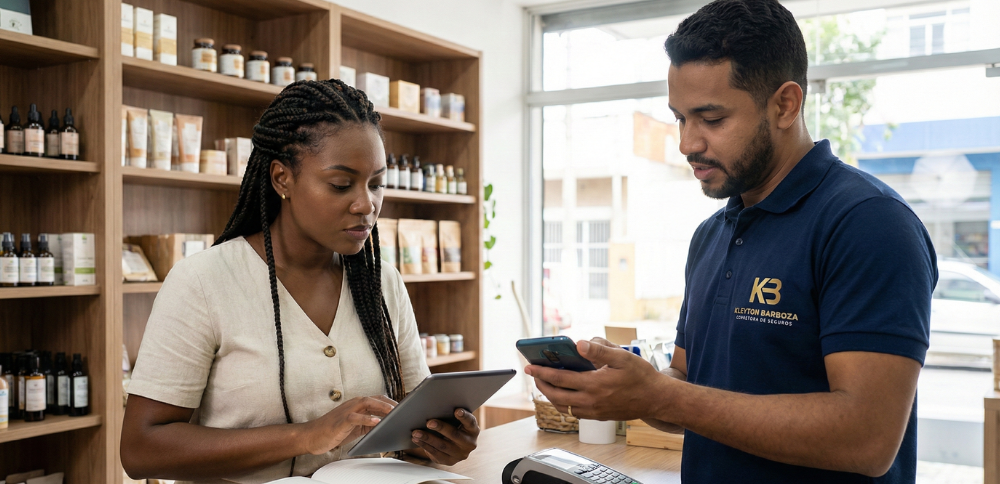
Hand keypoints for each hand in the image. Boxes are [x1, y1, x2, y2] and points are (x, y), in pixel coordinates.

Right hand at [300, 396, 395, 454]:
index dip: (391, 402)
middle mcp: (353, 404)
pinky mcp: (341, 420)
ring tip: (394, 412)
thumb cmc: (335, 432)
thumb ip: (370, 424)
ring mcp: (347, 411)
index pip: (378, 399)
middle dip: (390, 403)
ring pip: (366, 403)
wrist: (313, 436)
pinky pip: (355, 417)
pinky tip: (376, 421)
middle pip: (375, 399)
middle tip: (404, 410)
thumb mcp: (356, 428)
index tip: (405, 408)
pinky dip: (366, 418)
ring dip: (381, 407)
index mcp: (357, 405)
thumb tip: (387, 426)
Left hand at [410, 408, 479, 464]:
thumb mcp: (457, 421)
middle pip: (454, 434)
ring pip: (442, 446)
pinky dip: (424, 446)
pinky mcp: (450, 461)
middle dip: (440, 428)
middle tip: (429, 422)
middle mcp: (469, 443)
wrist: (457, 445)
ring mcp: (460, 454)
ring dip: (427, 438)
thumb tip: (434, 406)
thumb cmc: (455, 427)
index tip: (457, 411)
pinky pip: (436, 454)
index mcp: (473, 430)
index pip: (470, 422)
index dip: (464, 416)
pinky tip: (417, 440)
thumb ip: (451, 415)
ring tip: (416, 432)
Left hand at [526, 337, 671, 421]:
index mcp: (594, 385)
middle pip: (556, 396)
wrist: (656, 399)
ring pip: (563, 406)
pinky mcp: (598, 417)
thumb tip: (579, 344)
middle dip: (541, 384)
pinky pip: (574, 412)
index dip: (542, 372)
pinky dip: (563, 403)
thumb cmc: (641, 376)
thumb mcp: (622, 357)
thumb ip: (600, 350)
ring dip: (550, 395)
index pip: (560, 379)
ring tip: (545, 382)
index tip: (529, 366)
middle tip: (533, 374)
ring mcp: (594, 412)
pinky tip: (563, 393)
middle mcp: (591, 401)